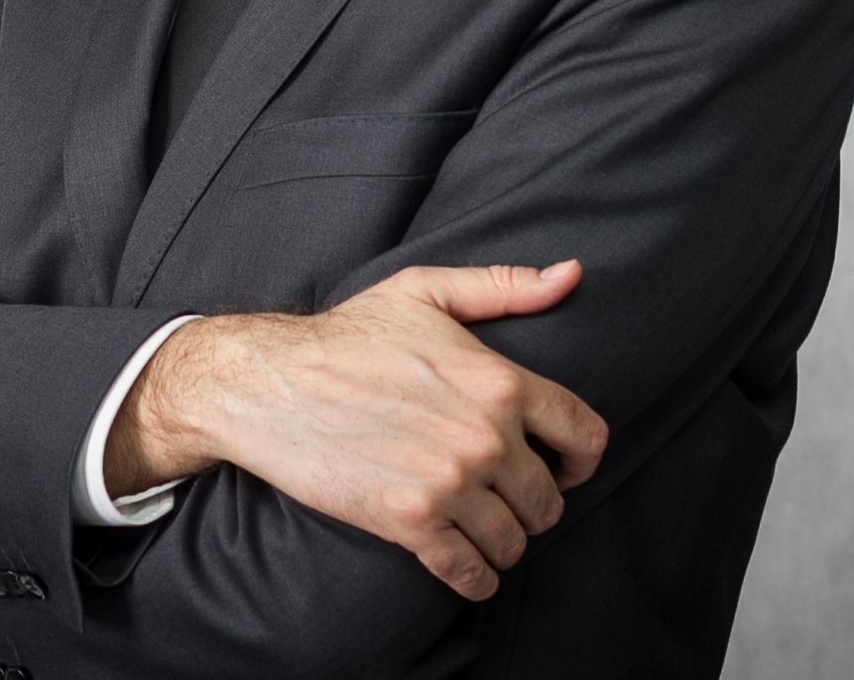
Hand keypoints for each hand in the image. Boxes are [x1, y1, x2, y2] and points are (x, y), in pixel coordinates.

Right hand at [112, 261, 607, 600]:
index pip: (583, 435)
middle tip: (508, 498)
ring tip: (485, 529)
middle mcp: (485, 435)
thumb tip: (571, 274)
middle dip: (533, 502)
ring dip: (504, 542)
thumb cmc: (346, 334)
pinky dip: (477, 579)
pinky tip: (469, 567)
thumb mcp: (424, 291)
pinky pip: (471, 573)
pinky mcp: (410, 522)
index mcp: (498, 380)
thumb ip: (504, 286)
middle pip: (550, 498)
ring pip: (514, 541)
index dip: (582, 459)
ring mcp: (449, 483)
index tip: (564, 467)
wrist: (270, 383)